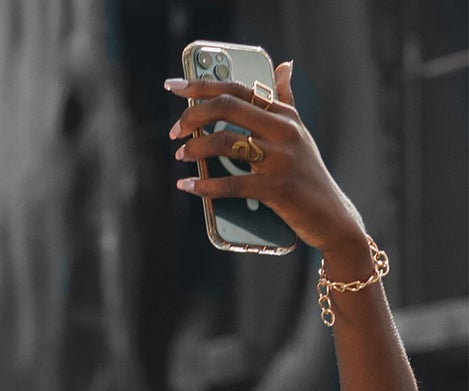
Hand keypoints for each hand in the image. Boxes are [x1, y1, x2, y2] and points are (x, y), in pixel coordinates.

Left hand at [166, 62, 369, 264]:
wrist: (329, 212)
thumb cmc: (307, 171)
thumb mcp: (298, 130)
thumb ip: (286, 99)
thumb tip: (284, 65)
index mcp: (283, 114)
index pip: (238, 89)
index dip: (203, 86)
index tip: (175, 86)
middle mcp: (283, 130)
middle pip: (228, 108)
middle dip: (194, 116)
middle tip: (175, 131)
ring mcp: (279, 159)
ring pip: (226, 143)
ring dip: (196, 148)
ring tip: (181, 155)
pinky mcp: (273, 188)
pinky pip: (230, 184)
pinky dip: (204, 185)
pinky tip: (187, 185)